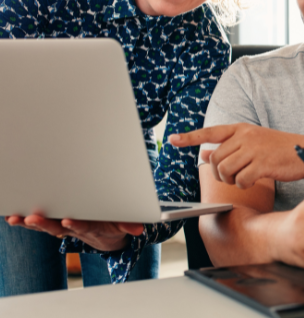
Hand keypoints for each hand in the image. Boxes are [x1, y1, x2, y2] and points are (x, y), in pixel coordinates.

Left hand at [5, 214, 142, 251]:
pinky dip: (25, 221)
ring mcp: (63, 226)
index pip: (84, 227)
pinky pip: (39, 223)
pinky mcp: (55, 222)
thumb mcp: (124, 225)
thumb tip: (139, 229)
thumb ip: (129, 225)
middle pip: (58, 227)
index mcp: (93, 227)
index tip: (68, 222)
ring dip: (31, 223)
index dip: (76, 225)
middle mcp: (75, 228)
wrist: (105, 238)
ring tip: (17, 218)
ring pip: (46, 225)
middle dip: (45, 223)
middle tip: (33, 219)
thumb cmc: (113, 225)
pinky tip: (13, 216)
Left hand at [170, 124, 303, 187]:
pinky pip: (240, 180)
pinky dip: (243, 185)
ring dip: (230, 180)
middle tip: (231, 176)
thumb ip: (229, 147)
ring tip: (243, 178)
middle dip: (218, 172)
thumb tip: (203, 152)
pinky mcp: (262, 164)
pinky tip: (252, 182)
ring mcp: (253, 149)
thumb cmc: (277, 149)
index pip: (210, 131)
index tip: (172, 140)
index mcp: (241, 128)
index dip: (190, 137)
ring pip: (225, 170)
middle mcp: (245, 136)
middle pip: (215, 158)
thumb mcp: (252, 143)